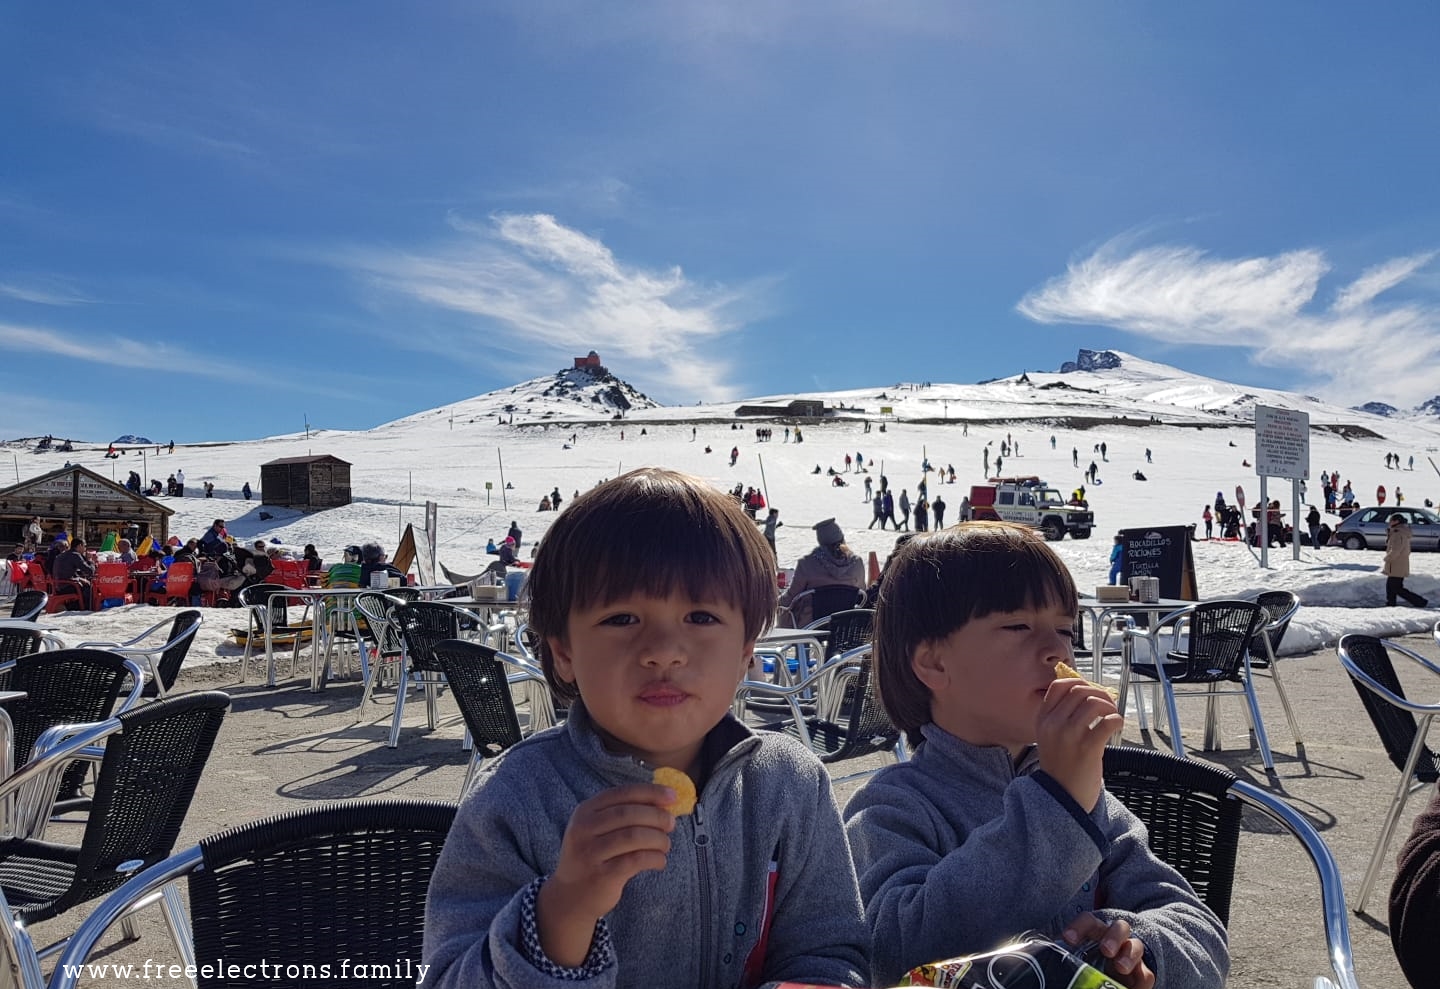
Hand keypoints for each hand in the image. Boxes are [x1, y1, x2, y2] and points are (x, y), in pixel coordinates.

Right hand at [536, 784, 675, 965]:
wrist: (571, 896)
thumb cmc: (593, 857)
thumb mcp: (597, 830)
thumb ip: (624, 814)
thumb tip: (663, 803)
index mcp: (585, 811)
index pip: (622, 793)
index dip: (650, 792)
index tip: (672, 796)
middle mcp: (583, 829)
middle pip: (629, 813)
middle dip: (657, 816)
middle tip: (671, 824)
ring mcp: (590, 852)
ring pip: (634, 836)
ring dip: (658, 839)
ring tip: (665, 845)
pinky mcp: (601, 875)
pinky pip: (637, 860)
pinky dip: (655, 858)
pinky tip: (660, 861)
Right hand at [1036, 677, 1121, 811]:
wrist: (1061, 799)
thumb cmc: (1061, 767)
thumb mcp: (1050, 738)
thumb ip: (1060, 717)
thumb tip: (1086, 693)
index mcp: (1043, 719)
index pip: (1059, 686)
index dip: (1079, 682)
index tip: (1090, 691)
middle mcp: (1053, 724)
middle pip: (1079, 690)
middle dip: (1099, 693)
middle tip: (1108, 705)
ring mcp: (1069, 735)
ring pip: (1094, 702)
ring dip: (1109, 706)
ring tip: (1112, 716)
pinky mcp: (1087, 748)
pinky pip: (1108, 721)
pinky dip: (1116, 720)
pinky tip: (1116, 727)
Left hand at [1063, 914, 1154, 988]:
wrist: (1117, 972)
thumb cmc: (1089, 959)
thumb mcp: (1076, 954)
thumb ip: (1064, 955)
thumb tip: (1042, 959)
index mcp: (1096, 931)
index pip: (1088, 921)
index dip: (1079, 927)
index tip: (1067, 939)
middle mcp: (1116, 938)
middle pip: (1119, 928)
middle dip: (1113, 937)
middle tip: (1105, 950)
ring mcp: (1131, 955)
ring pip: (1135, 946)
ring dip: (1129, 955)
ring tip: (1120, 967)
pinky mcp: (1142, 974)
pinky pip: (1146, 974)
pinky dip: (1141, 979)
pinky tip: (1132, 987)